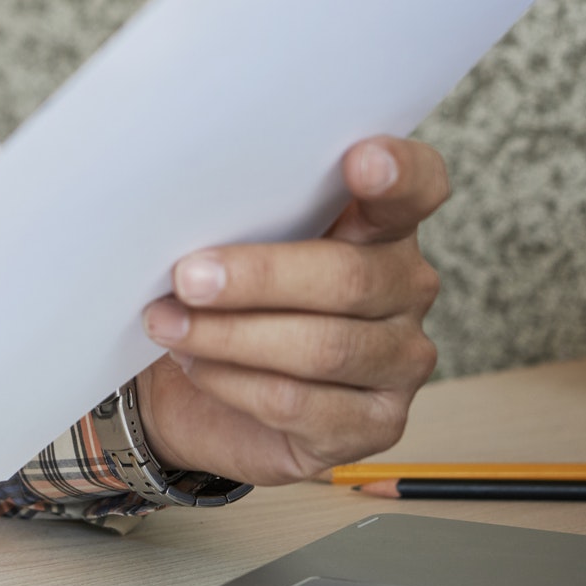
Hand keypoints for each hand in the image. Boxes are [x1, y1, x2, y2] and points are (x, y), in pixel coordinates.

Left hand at [132, 136, 448, 485]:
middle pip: (349, 277)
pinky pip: (299, 403)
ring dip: (229, 335)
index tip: (361, 160)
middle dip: (259, 277)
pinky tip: (194, 364)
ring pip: (322, 347)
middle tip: (187, 276)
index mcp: (380, 225)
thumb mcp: (227, 244)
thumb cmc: (221, 298)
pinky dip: (233, 382)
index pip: (417, 186)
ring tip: (168, 322)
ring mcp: (400, 360)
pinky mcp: (375, 424)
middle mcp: (405, 288)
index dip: (398, 172)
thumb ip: (239, 216)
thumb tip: (190, 204)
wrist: (192, 389)